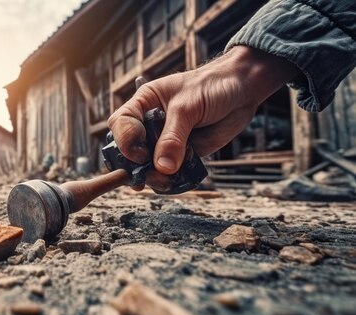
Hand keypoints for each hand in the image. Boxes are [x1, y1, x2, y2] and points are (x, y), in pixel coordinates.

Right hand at [107, 46, 297, 174]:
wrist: (243, 90)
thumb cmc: (212, 85)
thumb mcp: (187, 107)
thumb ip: (173, 137)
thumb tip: (162, 166)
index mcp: (143, 104)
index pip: (121, 124)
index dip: (126, 141)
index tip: (141, 153)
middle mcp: (150, 124)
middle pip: (130, 150)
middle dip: (136, 166)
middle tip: (150, 174)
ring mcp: (165, 141)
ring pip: (149, 166)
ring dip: (155, 177)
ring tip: (166, 180)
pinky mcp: (182, 153)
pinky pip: (170, 172)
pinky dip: (172, 180)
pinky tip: (177, 180)